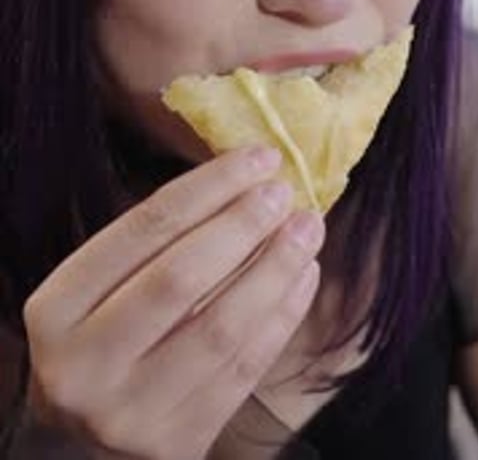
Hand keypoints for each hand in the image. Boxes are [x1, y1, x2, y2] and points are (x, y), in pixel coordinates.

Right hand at [23, 147, 324, 459]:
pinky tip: (303, 277)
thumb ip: (154, 242)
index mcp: (57, 309)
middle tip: (284, 192)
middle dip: (242, 226)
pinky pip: (244, 371)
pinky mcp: (177, 442)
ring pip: (221, 329)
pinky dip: (281, 317)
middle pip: (180, 278)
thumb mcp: (98, 287)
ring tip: (307, 229)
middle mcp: (85, 365)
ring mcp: (130, 412)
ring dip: (275, 269)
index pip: (143, 229)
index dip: (208, 186)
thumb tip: (244, 181)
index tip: (258, 157)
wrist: (78, 439)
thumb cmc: (99, 336)